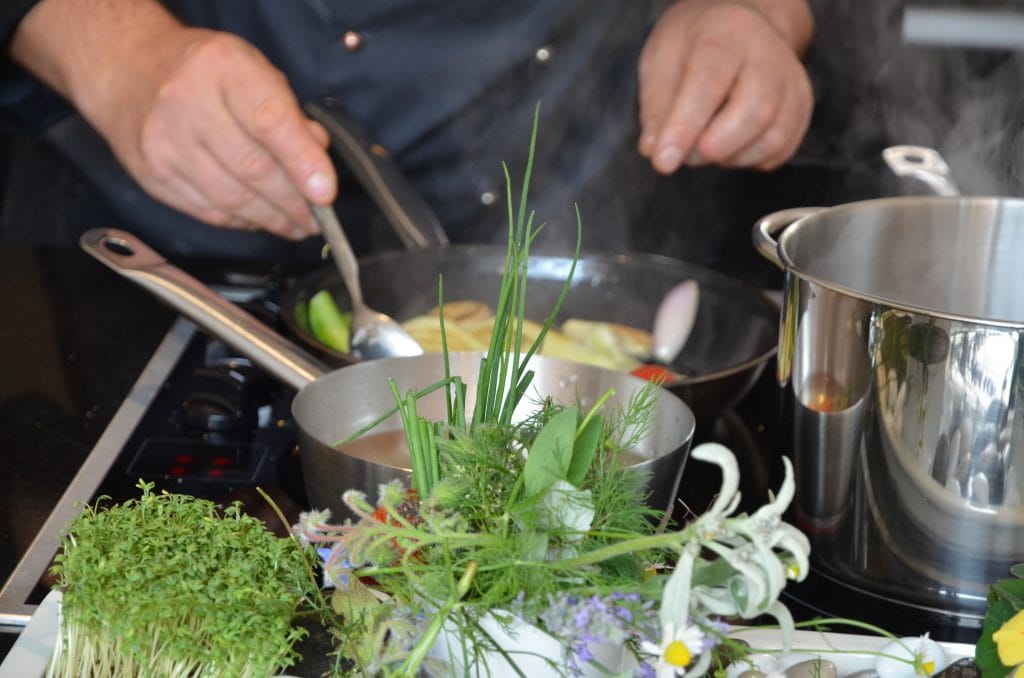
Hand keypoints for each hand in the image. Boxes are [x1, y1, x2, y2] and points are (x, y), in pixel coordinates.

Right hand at [92, 27, 335, 238]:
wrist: (125, 69)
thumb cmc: (201, 71)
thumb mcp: (251, 68)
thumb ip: (287, 112)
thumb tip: (316, 158)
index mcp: (222, 68)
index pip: (270, 121)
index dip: (303, 162)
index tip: (326, 193)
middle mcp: (186, 103)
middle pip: (253, 168)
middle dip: (294, 202)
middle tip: (319, 218)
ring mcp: (164, 143)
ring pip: (231, 198)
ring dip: (272, 219)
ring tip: (297, 225)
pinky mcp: (153, 175)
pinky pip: (208, 211)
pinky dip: (241, 221)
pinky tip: (260, 220)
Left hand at [637, 0, 813, 172]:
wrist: (738, 28)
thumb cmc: (694, 45)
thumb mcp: (661, 60)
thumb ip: (656, 105)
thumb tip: (655, 148)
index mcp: (726, 33)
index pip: (709, 83)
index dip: (684, 127)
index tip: (663, 162)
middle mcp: (768, 54)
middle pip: (754, 112)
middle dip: (712, 148)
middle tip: (685, 152)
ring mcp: (791, 81)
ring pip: (772, 138)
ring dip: (730, 156)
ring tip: (705, 143)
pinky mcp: (800, 108)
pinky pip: (780, 150)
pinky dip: (748, 159)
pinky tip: (729, 143)